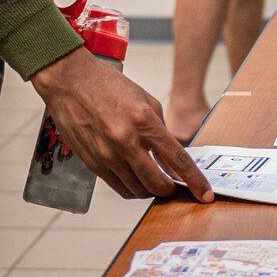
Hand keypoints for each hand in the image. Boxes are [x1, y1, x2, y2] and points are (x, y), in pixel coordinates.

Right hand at [30, 47, 213, 200]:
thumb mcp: (146, 101)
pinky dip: (132, 188)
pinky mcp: (93, 163)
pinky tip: (136, 180)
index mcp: (143, 122)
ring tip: (155, 182)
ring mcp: (107, 155)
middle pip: (157, 183)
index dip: (195, 181)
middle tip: (175, 186)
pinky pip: (119, 186)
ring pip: (138, 189)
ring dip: (151, 190)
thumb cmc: (110, 87)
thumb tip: (173, 162)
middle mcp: (125, 141)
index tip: (206, 194)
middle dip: (171, 190)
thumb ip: (161, 132)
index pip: (177, 160)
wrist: (70, 82)